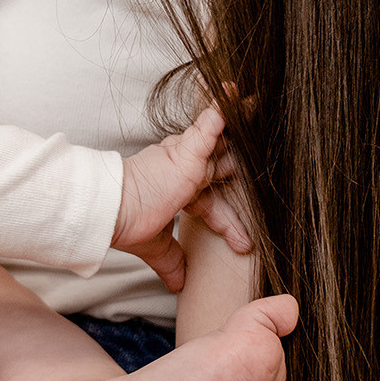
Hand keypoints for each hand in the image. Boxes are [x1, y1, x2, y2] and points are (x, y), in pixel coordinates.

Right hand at [113, 106, 250, 292]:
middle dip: (242, 156)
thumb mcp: (157, 247)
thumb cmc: (127, 223)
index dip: (229, 222)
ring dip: (237, 121)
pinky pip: (209, 125)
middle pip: (221, 162)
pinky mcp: (187, 152)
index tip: (243, 244)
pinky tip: (232, 95)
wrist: (113, 211)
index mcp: (179, 191)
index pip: (211, 203)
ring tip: (254, 103)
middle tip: (266, 145)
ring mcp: (187, 159)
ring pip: (220, 138)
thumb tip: (179, 285)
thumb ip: (172, 261)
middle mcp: (184, 170)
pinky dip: (221, 111)